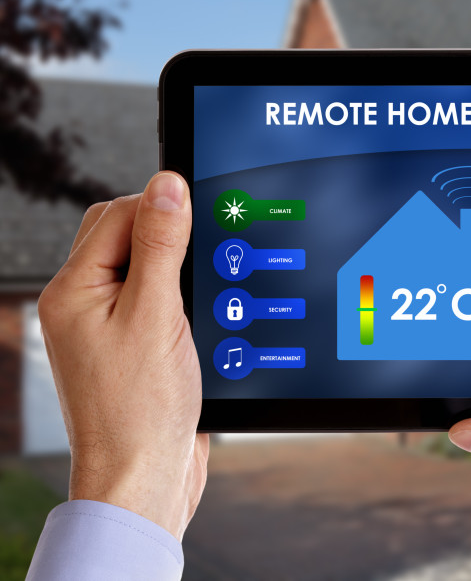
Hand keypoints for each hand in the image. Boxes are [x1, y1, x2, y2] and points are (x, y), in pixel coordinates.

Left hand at [38, 171, 207, 539]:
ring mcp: (108, 327)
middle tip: (204, 253)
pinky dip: (184, 296)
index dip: (162, 205)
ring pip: (146, 266)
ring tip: (201, 293)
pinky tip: (203, 313)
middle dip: (169, 232)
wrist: (144, 478)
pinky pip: (159, 299)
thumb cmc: (140, 410)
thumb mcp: (156, 315)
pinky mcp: (135, 346)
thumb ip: (162, 246)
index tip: (203, 209)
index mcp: (73, 291)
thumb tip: (167, 185)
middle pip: (126, 234)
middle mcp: (84, 305)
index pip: (117, 214)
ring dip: (180, 266)